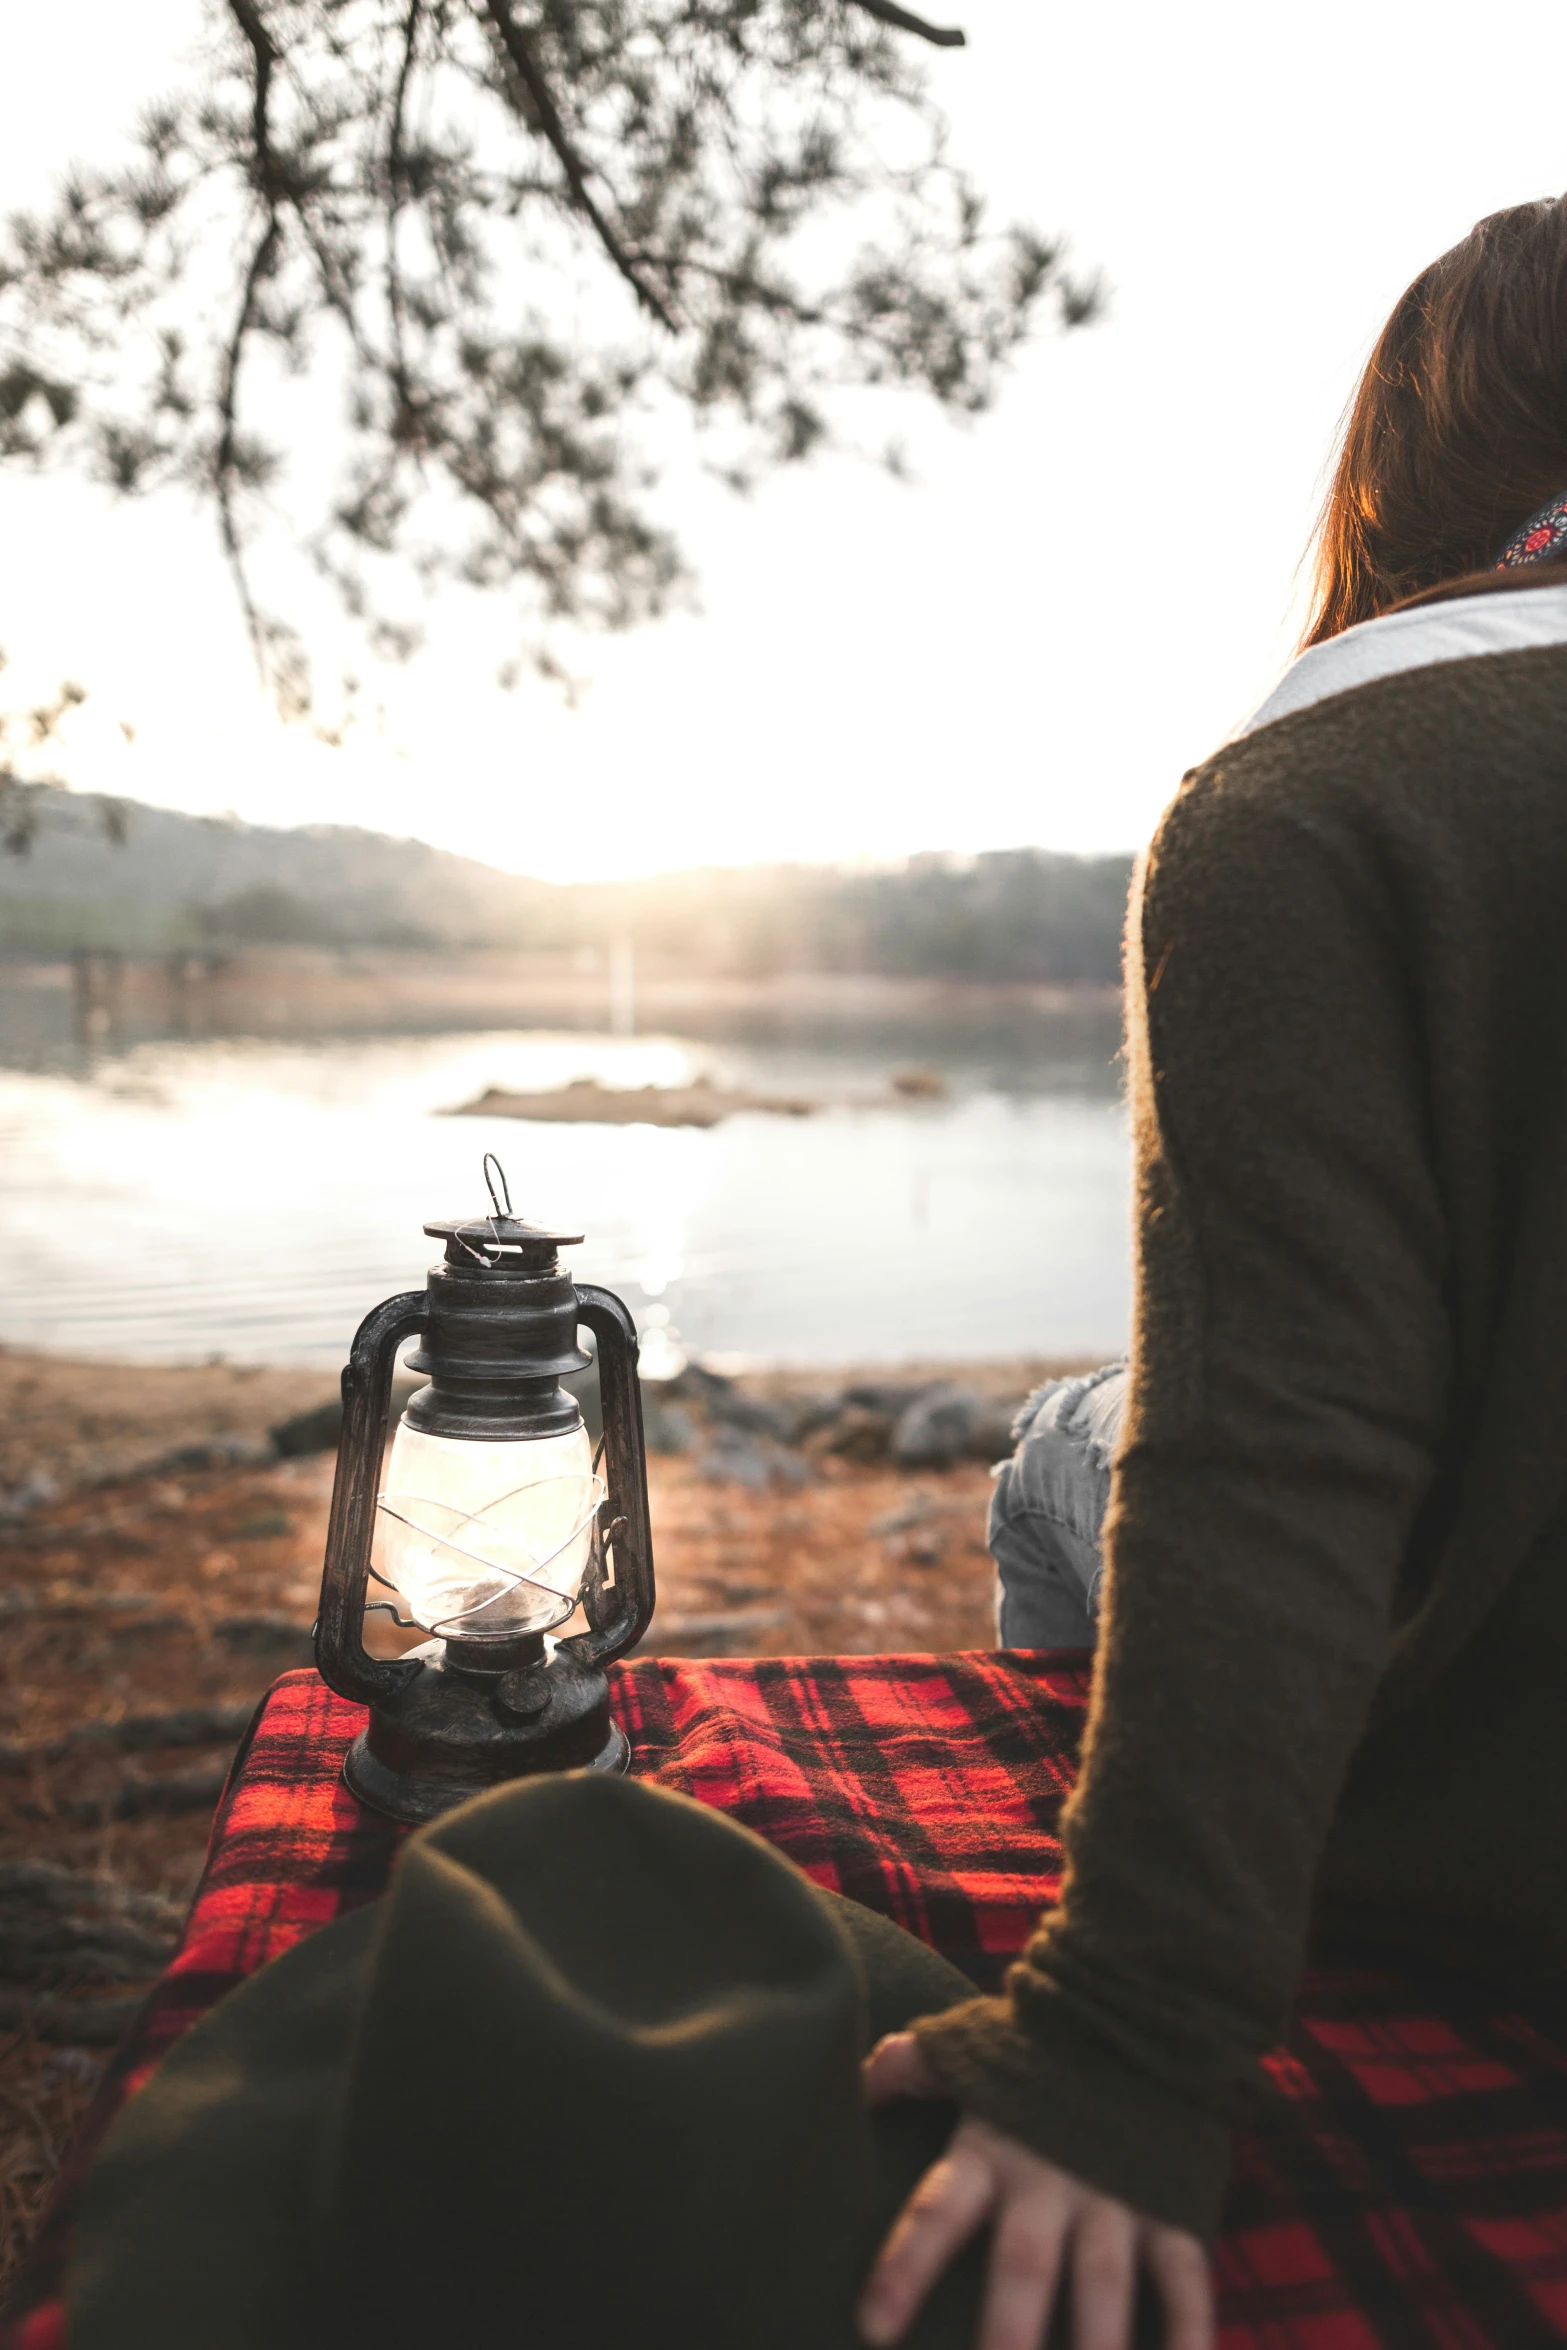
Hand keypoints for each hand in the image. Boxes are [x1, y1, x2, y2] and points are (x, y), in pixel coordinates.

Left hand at [857, 2033, 1212, 2349]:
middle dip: (1009, 2332)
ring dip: (1096, 2348)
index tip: (873, 2328)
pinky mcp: (1172, 2205)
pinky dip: (1191, 2331)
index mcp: (991, 2150)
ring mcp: (1116, 2195)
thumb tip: (848, 2088)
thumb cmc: (1033, 2049)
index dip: (906, 2266)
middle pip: (1023, 2266)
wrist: (1134, 2009)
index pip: (939, 2210)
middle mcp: (1050, 2180)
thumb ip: (906, 2069)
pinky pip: (1185, 2277)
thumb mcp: (965, 2051)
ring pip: (1104, 2284)